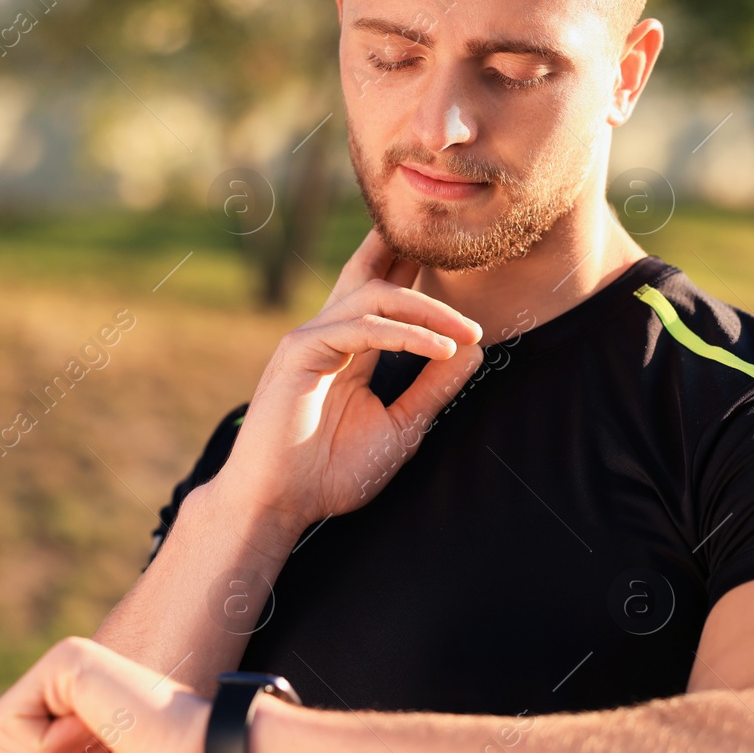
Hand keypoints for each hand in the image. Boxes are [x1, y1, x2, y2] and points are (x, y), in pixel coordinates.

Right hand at [219, 228, 483, 526]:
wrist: (280, 504)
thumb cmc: (331, 472)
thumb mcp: (401, 426)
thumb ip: (433, 388)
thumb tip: (473, 350)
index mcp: (349, 348)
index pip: (384, 295)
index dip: (416, 273)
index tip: (461, 264)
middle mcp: (329, 334)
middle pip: (370, 274)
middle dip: (409, 254)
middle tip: (460, 248)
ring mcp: (311, 339)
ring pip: (374, 297)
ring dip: (428, 309)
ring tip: (468, 332)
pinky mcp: (299, 351)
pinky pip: (360, 328)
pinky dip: (404, 335)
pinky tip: (439, 348)